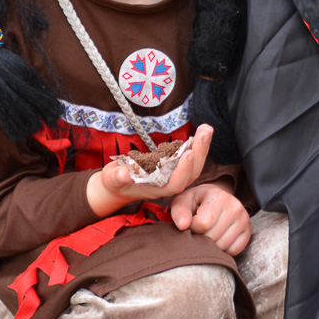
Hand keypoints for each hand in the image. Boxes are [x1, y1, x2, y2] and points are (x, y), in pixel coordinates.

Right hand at [86, 125, 212, 215]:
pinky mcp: (173, 164)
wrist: (116, 182)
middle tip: (205, 132)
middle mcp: (169, 183)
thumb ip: (116, 177)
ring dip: (201, 146)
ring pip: (193, 163)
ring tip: (206, 128)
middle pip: (191, 172)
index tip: (189, 152)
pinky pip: (188, 155)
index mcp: (158, 190)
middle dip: (200, 152)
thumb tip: (122, 174)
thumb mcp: (111, 179)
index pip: (176, 183)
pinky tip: (201, 131)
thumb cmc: (114, 182)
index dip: (184, 170)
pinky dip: (196, 144)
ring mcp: (173, 173)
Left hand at [171, 180, 251, 254]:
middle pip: (213, 237)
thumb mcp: (184, 201)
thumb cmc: (196, 202)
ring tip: (208, 234)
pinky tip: (218, 238)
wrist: (215, 199)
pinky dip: (223, 250)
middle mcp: (235, 206)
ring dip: (211, 246)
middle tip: (199, 230)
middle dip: (201, 238)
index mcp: (219, 196)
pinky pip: (233, 251)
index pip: (203, 224)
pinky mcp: (248, 231)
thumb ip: (179, 211)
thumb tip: (183, 225)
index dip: (192, 228)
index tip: (191, 223)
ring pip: (223, 246)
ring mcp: (244, 219)